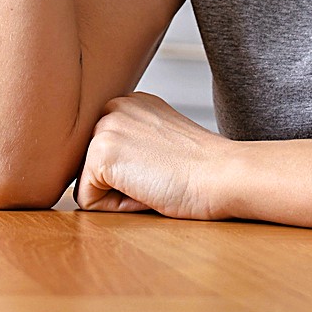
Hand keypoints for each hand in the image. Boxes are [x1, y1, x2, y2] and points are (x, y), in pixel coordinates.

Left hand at [76, 92, 234, 220]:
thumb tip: (113, 166)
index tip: (166, 166)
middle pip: (94, 167)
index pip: (109, 153)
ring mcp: (104, 127)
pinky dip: (116, 208)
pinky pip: (88, 200)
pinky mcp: (100, 153)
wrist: (223, 174)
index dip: (135, 173)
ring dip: (120, 194)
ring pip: (91, 184)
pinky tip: (147, 190)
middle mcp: (114, 107)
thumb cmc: (204, 169)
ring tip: (155, 181)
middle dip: (122, 183)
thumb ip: (136, 140)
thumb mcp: (163, 141)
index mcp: (131, 103)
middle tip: (162, 175)